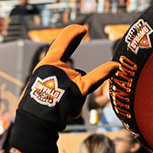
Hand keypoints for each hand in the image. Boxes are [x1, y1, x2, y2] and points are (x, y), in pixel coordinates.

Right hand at [12, 24, 118, 152]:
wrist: (36, 122)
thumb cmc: (40, 108)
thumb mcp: (45, 87)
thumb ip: (62, 82)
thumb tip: (80, 91)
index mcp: (46, 65)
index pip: (60, 44)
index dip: (71, 35)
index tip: (81, 30)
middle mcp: (57, 67)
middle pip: (69, 58)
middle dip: (72, 39)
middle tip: (82, 30)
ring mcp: (67, 77)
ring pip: (80, 80)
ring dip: (75, 95)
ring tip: (62, 108)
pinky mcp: (77, 89)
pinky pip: (94, 79)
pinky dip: (105, 72)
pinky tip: (116, 66)